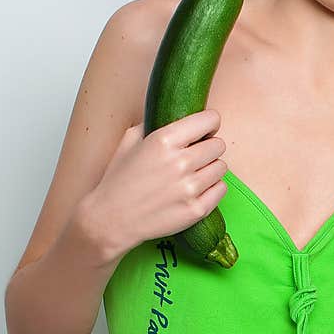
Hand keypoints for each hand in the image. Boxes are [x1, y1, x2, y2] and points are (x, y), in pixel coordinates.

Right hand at [89, 109, 227, 253]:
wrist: (111, 220)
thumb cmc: (119, 179)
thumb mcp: (130, 141)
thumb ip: (155, 122)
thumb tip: (177, 113)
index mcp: (164, 140)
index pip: (209, 120)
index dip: (209, 124)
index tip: (204, 131)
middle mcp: (180, 162)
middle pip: (218, 145)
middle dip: (209, 148)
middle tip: (195, 156)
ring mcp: (190, 188)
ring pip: (221, 167)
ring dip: (210, 169)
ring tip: (192, 175)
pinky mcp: (196, 210)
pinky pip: (220, 190)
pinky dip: (212, 189)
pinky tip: (195, 190)